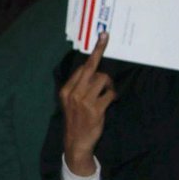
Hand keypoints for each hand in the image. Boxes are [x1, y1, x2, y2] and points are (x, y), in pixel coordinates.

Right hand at [60, 33, 115, 177]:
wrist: (76, 143)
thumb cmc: (76, 120)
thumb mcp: (70, 103)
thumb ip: (78, 86)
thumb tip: (92, 69)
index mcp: (66, 91)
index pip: (82, 68)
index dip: (94, 54)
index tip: (102, 37)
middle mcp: (73, 94)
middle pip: (90, 67)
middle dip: (99, 50)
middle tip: (105, 36)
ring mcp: (84, 101)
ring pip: (102, 79)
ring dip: (108, 85)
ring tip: (106, 93)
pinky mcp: (95, 110)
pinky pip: (110, 94)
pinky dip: (112, 96)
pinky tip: (108, 102)